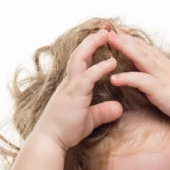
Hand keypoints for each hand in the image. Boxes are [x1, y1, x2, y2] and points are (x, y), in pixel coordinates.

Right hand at [31, 28, 124, 151]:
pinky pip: (88, 76)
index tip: (102, 37)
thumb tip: (119, 108)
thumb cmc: (65, 130)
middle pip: (80, 51)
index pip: (82, 59)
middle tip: (106, 28)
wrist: (50, 140)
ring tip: (107, 35)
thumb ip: (103, 112)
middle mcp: (70, 81)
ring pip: (80, 57)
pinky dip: (100, 67)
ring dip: (93, 44)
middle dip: (92, 38)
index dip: (91, 47)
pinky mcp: (75, 94)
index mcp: (72, 84)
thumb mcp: (89, 119)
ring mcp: (71, 86)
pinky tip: (112, 62)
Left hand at [101, 24, 169, 127]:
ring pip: (139, 57)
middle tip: (107, 27)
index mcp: (168, 65)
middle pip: (140, 47)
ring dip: (123, 47)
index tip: (120, 32)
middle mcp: (163, 67)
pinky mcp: (159, 89)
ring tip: (108, 40)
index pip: (147, 48)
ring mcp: (160, 76)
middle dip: (123, 37)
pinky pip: (139, 81)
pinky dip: (126, 78)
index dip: (133, 40)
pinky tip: (113, 79)